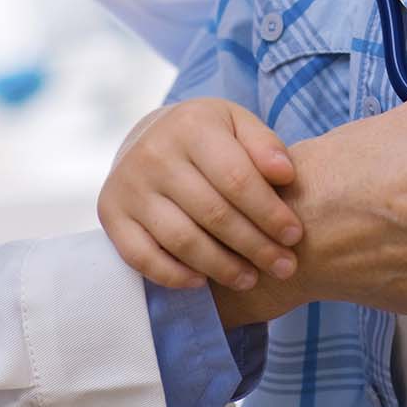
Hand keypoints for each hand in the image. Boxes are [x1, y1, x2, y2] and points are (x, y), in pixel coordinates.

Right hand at [99, 98, 301, 292]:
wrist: (148, 137)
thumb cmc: (208, 136)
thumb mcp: (238, 124)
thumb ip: (265, 145)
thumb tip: (284, 175)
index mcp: (191, 126)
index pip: (237, 178)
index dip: (270, 212)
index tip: (295, 235)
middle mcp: (154, 154)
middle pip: (213, 213)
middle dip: (255, 245)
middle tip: (284, 266)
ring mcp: (128, 186)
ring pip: (181, 240)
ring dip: (222, 267)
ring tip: (251, 278)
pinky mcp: (110, 214)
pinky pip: (142, 257)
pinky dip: (174, 275)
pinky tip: (204, 282)